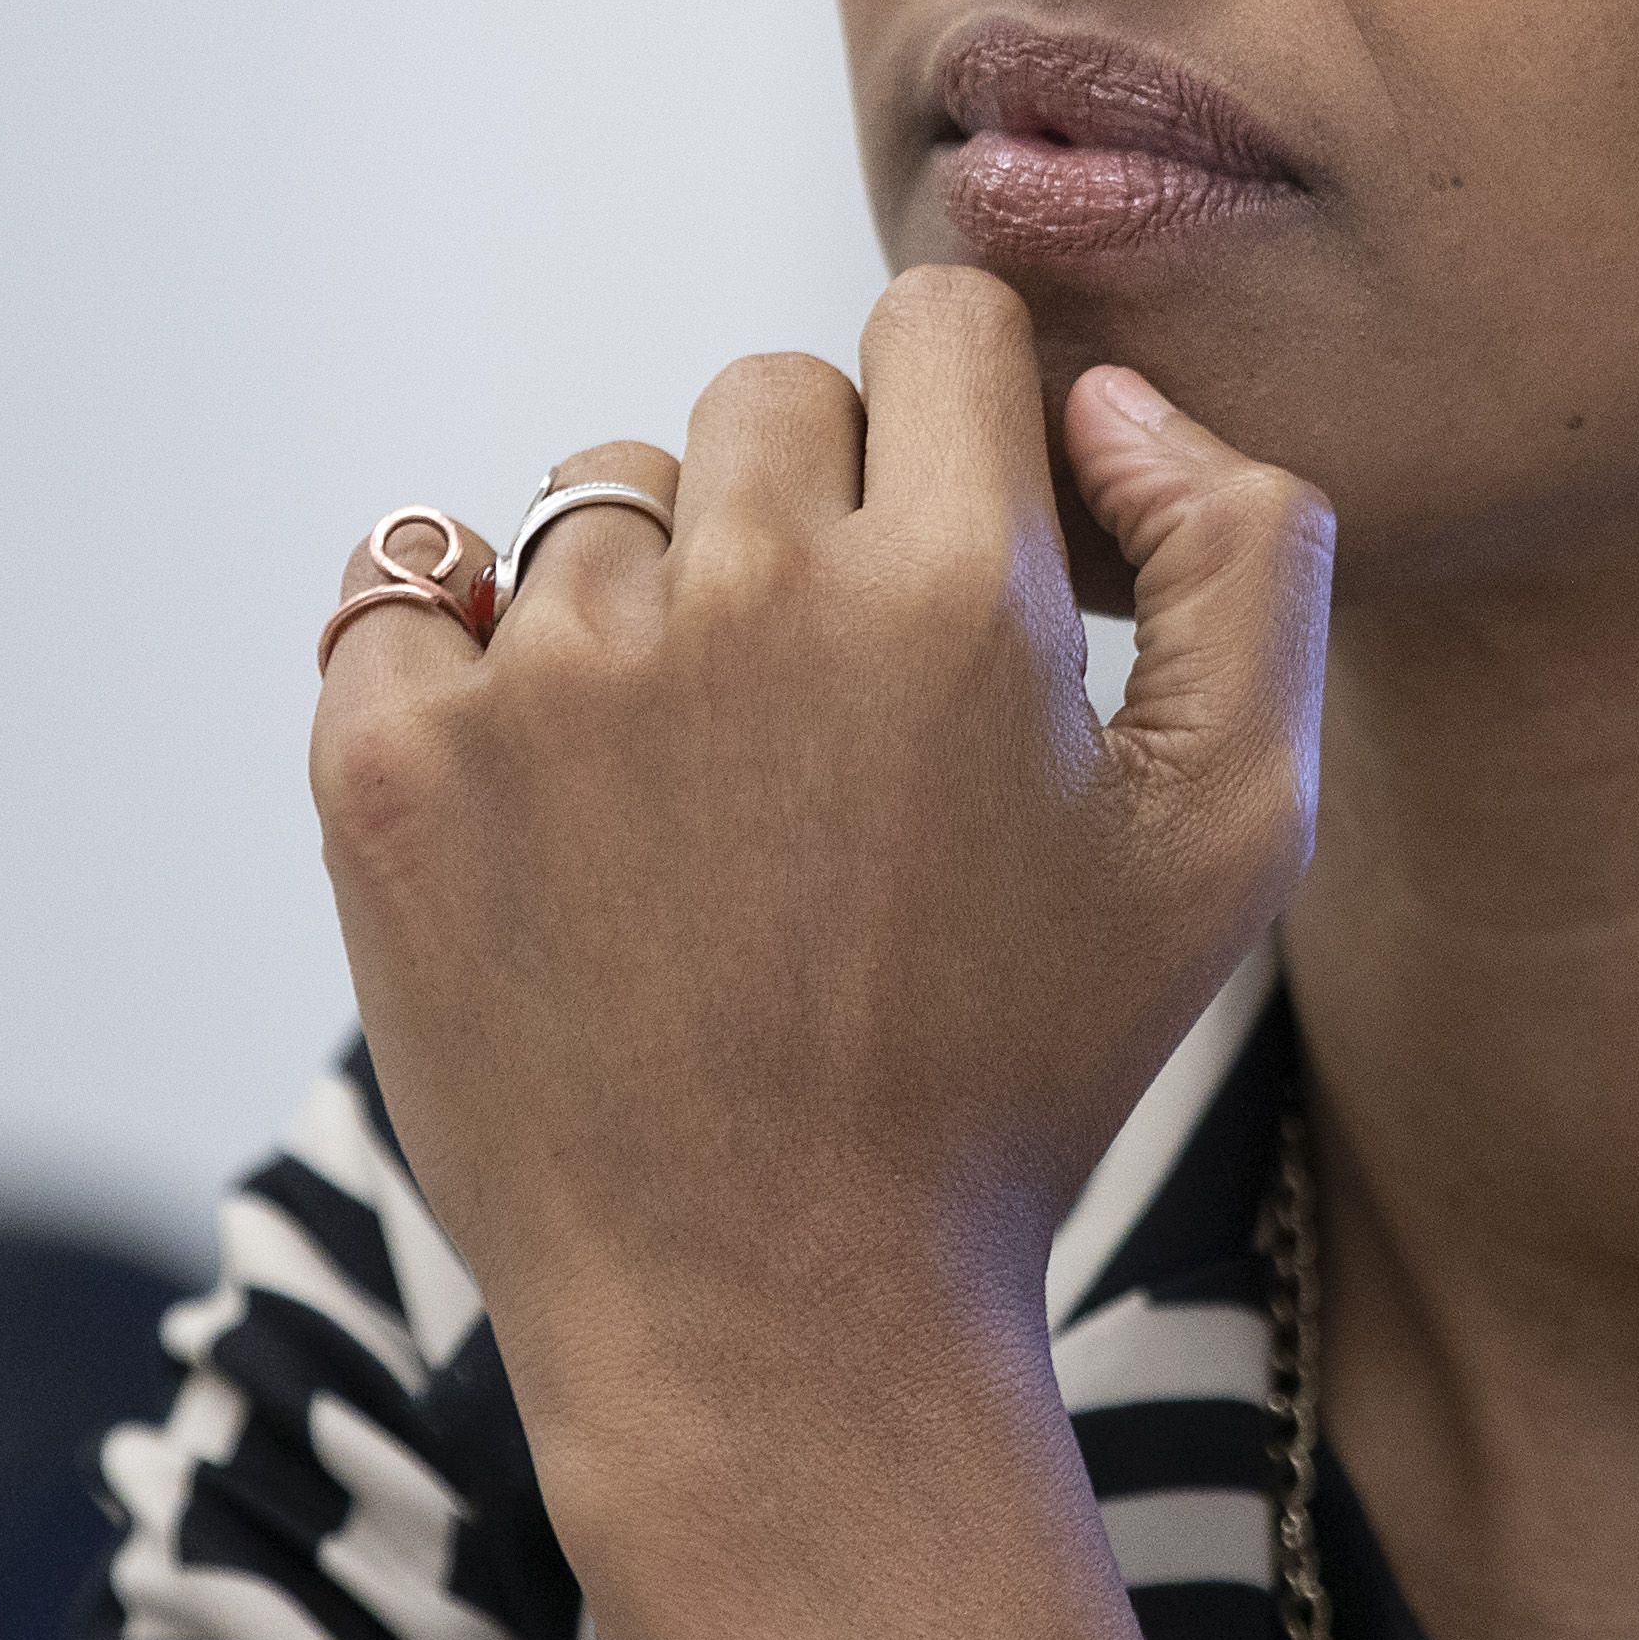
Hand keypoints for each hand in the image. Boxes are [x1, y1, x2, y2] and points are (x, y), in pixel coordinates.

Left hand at [308, 265, 1334, 1432]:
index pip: (933, 318)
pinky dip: (466, 673)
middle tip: (831, 716)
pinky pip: (411, 595)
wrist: (771, 1321)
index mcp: (958, 588)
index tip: (955, 550)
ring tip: (698, 809)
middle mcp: (745, 593)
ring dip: (650, 606)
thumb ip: (1250, 554)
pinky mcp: (388, 764)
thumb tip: (1111, 397)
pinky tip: (549, 814)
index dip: (961, 418)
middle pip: (765, 393)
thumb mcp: (1236, 834)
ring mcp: (545, 678)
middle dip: (812, 508)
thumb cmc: (1016, 1076)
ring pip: (598, 502)